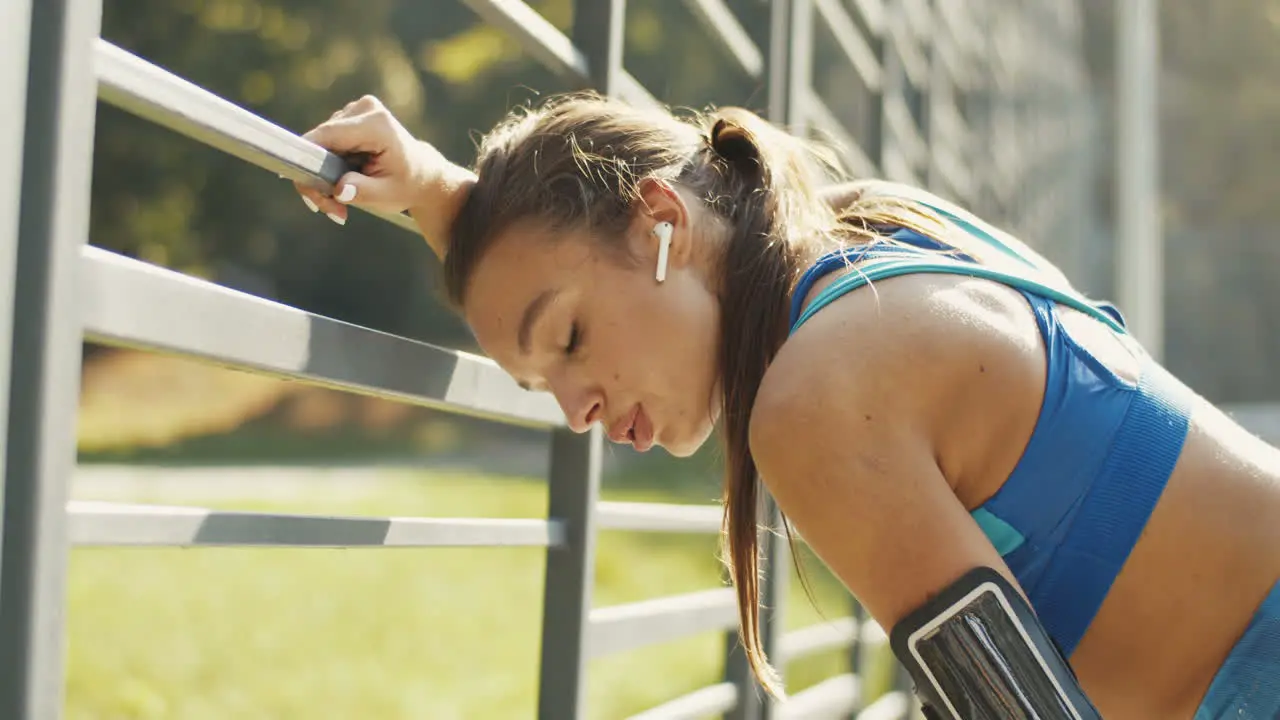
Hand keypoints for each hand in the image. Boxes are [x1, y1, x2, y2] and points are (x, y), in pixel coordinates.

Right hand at [295, 95, 472, 256]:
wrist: (423, 174)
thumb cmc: (407, 184)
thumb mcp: (388, 195)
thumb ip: (363, 191)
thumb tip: (339, 190)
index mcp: (376, 124)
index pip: (326, 136)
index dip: (309, 163)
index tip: (311, 195)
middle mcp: (364, 109)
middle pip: (319, 143)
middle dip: (318, 179)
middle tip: (332, 209)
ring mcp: (355, 110)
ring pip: (319, 145)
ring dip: (324, 176)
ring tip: (341, 200)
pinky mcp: (349, 117)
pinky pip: (326, 143)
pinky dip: (329, 167)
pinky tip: (343, 184)